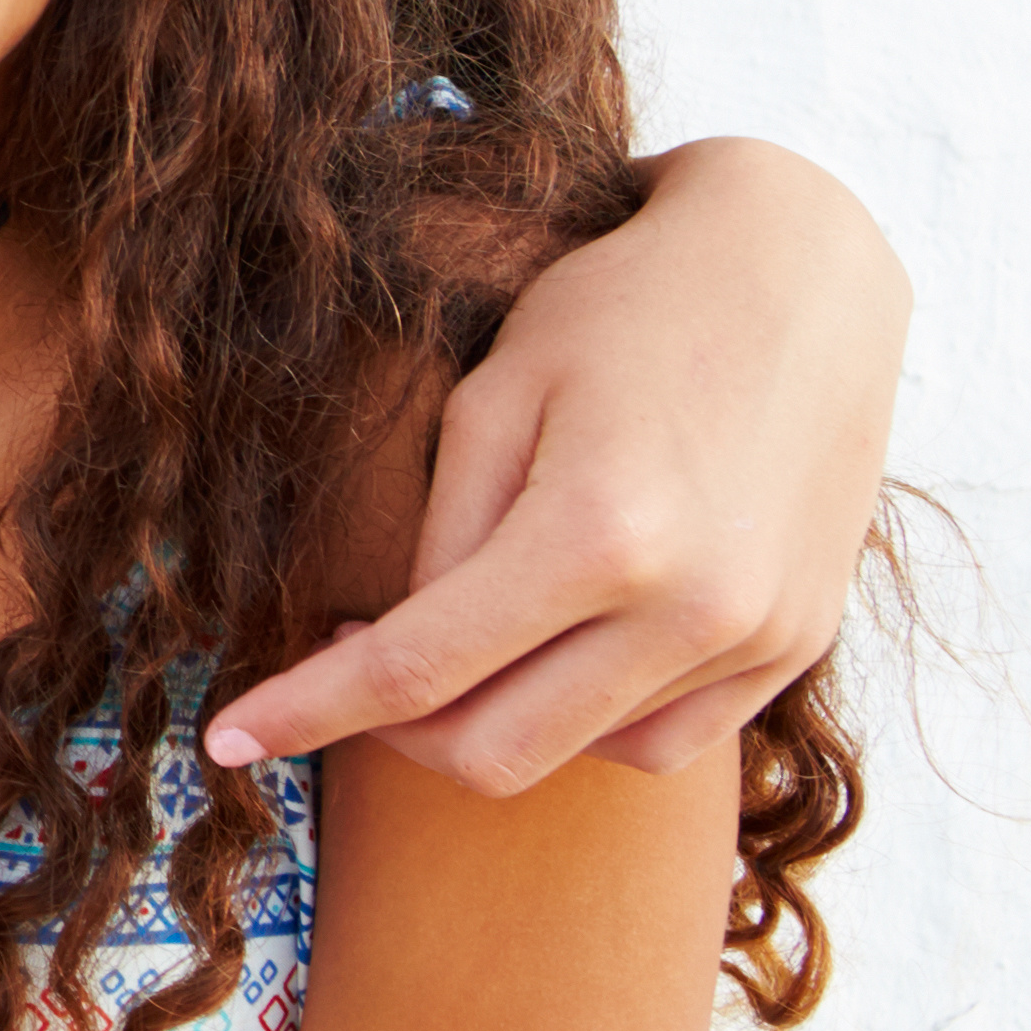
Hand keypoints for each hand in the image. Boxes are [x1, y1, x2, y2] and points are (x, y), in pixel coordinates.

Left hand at [205, 138, 905, 791]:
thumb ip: (443, 539)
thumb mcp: (498, 395)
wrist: (803, 272)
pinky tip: (548, 652)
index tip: (227, 739)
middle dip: (392, 735)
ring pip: (583, 757)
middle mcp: (692, 610)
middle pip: (498, 752)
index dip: (307, 715)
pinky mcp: (796, 643)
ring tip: (455, 640)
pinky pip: (667, 739)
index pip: (415, 672)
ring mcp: (758, 638)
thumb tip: (399, 655)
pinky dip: (586, 720)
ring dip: (496, 724)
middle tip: (343, 671)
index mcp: (598, 535)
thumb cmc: (622, 307)